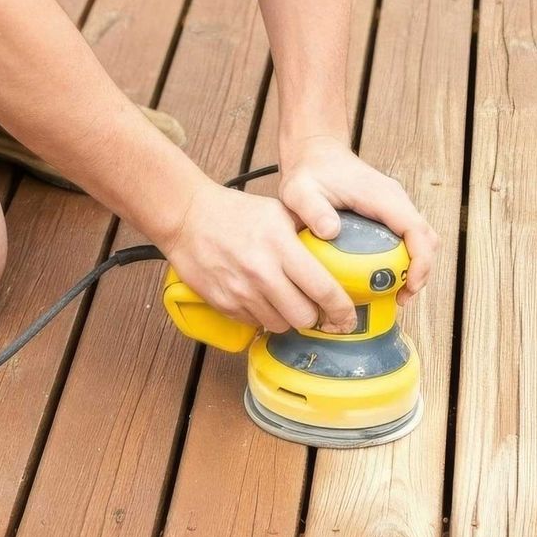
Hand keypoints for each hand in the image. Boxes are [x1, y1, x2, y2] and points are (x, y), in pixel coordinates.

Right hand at [159, 181, 359, 333]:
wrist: (187, 217)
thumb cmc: (234, 212)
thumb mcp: (278, 211)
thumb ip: (307, 232)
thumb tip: (339, 247)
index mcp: (281, 246)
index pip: (322, 289)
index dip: (341, 310)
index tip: (349, 317)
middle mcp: (262, 273)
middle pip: (303, 317)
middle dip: (314, 316)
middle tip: (314, 307)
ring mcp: (241, 292)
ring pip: (279, 325)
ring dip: (287, 318)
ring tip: (284, 300)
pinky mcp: (223, 304)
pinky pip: (254, 323)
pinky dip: (263, 316)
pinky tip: (260, 298)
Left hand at [276, 135, 437, 307]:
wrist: (315, 152)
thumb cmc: (309, 171)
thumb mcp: (300, 190)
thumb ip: (313, 209)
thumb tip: (330, 231)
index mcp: (382, 196)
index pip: (416, 229)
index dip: (420, 261)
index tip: (409, 286)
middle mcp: (395, 200)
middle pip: (426, 238)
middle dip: (421, 270)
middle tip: (401, 298)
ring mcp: (394, 206)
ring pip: (420, 239)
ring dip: (414, 267)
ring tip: (394, 293)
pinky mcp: (388, 213)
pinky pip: (405, 238)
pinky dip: (403, 260)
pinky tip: (381, 278)